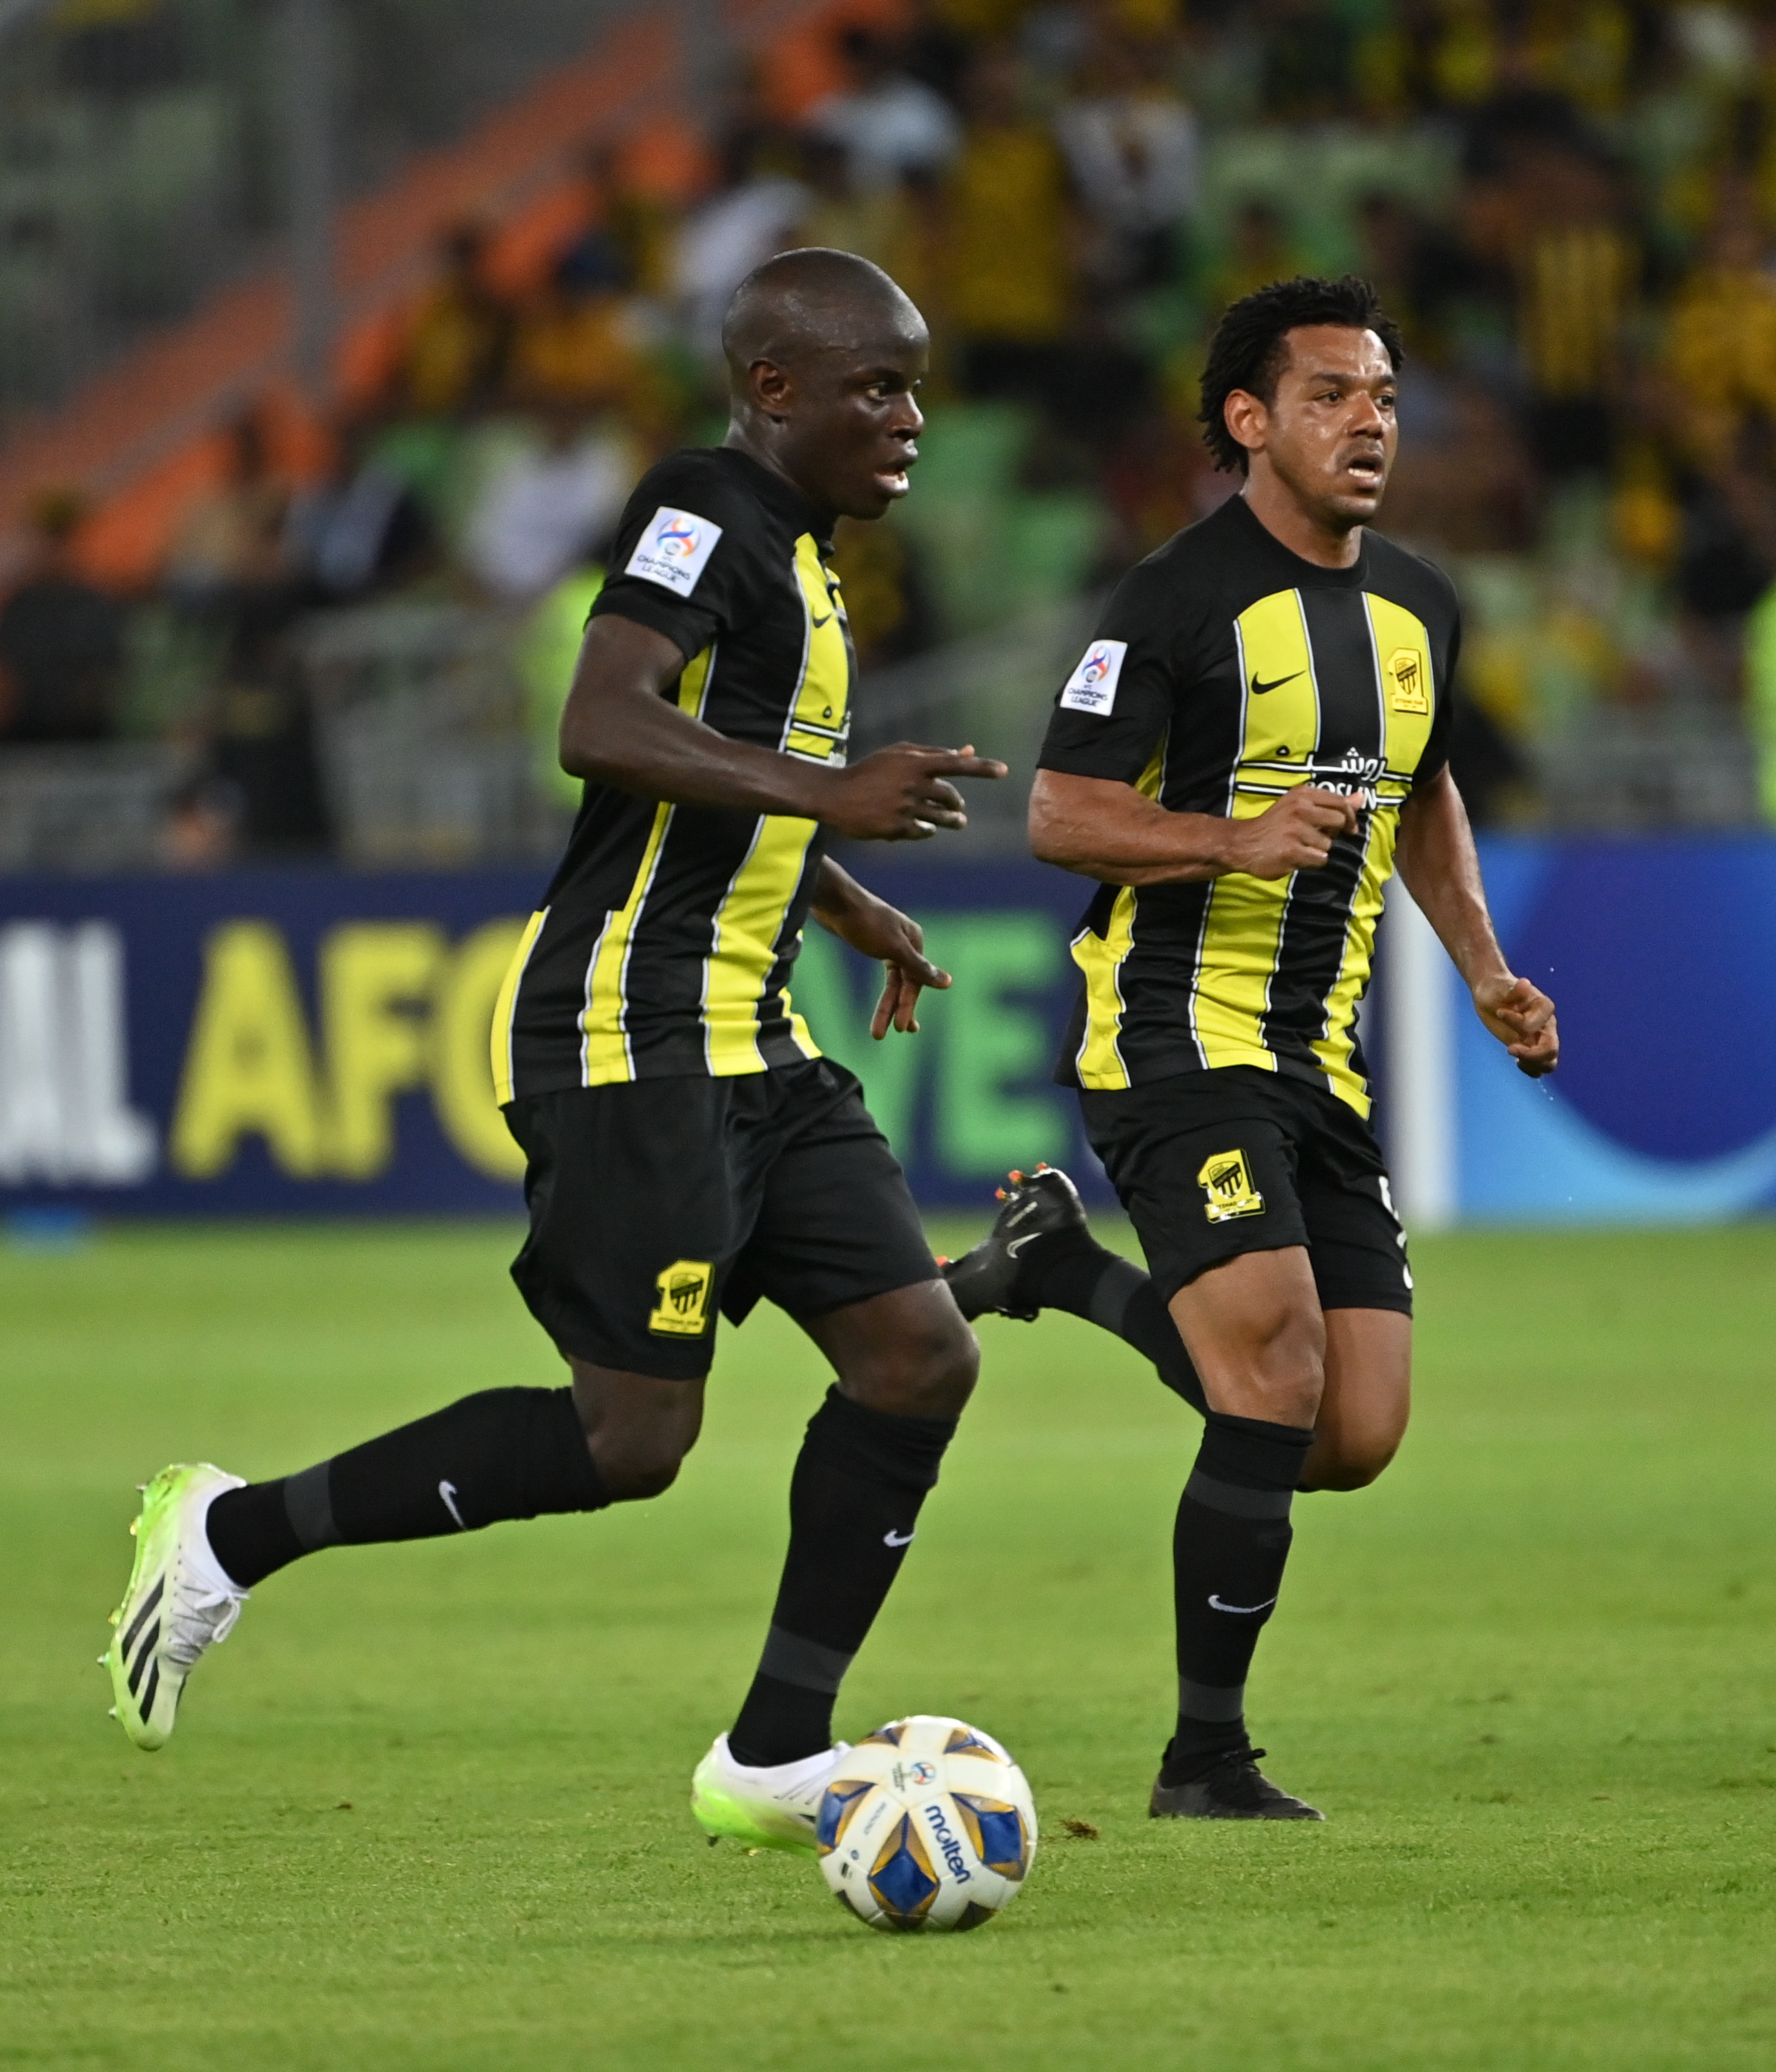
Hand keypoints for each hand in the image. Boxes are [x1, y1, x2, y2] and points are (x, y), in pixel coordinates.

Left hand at [813, 884, 948, 1036]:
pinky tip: (888, 1001)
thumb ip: (919, 968)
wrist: (833, 900)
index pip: (915, 980)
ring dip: (888, 1005)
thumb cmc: (864, 922)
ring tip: (880, 1030)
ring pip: (893, 981)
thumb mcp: (894, 948)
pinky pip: (885, 975)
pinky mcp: (873, 944)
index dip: (908, 1005)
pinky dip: (886, 990)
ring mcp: (889, 944)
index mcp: (914, 940)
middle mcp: (905, 943)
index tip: (901, 1028)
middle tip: (895, 1032)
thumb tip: (948, 982)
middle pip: (904, 983)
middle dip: (898, 1008)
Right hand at [822, 742, 1006, 840]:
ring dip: (952, 821)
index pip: (956, 764)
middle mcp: (913, 784)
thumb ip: (934, 753)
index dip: (982, 768)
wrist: (835, 795)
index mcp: (915, 762)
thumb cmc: (870, 771)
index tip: (1004, 771)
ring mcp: (905, 808)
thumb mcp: (899, 755)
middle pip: (950, 796)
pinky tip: (927, 829)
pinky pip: (923, 832)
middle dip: (957, 803)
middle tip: (959, 808)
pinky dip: (928, 830)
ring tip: (958, 821)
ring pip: (941, 818)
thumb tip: (968, 751)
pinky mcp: (896, 828)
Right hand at [1221, 785, 1361, 879]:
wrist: (1243, 843)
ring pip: (1328, 844)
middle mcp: (1300, 809)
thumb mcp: (1300, 806)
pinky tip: (1295, 856)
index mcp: (1303, 794)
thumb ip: (1332, 803)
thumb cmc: (1275, 825)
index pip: (1340, 802)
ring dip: (1317, 850)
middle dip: (1332, 833)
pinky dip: (1311, 861)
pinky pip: (1319, 859)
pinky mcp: (1292, 851)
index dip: (1349, 816)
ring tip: (1298, 846)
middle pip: (1338, 822)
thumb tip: (1361, 798)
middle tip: (1316, 837)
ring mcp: (1295, 830)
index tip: (1348, 827)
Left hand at [1473, 972, 1557, 1076]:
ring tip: (1515, 1057)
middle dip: (1531, 1054)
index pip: (1537, 1023)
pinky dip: (1531, 1069)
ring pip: (1549, 1062)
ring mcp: (1540, 1038)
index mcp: (1543, 1007)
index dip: (1518, 1022)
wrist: (1491, 995)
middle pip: (1551, 1049)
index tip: (1500, 1012)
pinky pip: (1540, 1067)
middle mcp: (1546, 1024)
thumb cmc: (1497, 989)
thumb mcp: (1502, 987)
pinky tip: (1516, 1062)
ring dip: (1533, 1064)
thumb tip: (1524, 983)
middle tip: (1509, 1049)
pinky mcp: (1531, 1048)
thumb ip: (1515, 990)